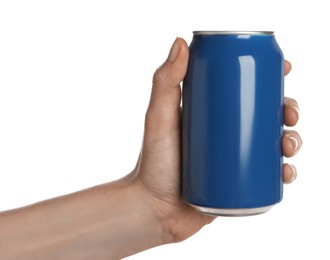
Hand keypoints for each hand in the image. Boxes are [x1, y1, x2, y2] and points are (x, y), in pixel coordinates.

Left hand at [130, 38, 301, 243]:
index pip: (244, 91)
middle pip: (264, 116)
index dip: (268, 79)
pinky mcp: (238, 184)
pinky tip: (287, 172)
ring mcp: (233, 159)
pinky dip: (284, 172)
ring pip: (272, 145)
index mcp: (211, 114)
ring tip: (289, 146)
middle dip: (286, 111)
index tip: (284, 71)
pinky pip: (268, 176)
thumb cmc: (153, 164)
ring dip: (291, 141)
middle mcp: (224, 135)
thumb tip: (181, 42)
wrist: (154, 209)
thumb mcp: (159, 118)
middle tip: (289, 114)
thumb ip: (164, 81)